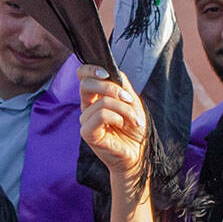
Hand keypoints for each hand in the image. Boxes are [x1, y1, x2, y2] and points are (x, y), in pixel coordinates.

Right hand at [78, 65, 147, 181]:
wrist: (139, 152)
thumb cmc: (135, 128)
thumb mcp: (131, 100)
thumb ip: (120, 84)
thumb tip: (111, 71)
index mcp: (95, 96)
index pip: (82, 75)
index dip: (91, 69)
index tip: (106, 73)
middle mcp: (87, 107)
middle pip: (85, 84)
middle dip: (110, 87)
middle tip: (129, 99)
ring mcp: (85, 121)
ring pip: (102, 101)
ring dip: (124, 109)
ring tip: (134, 120)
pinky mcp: (87, 133)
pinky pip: (100, 115)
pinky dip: (117, 117)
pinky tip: (122, 125)